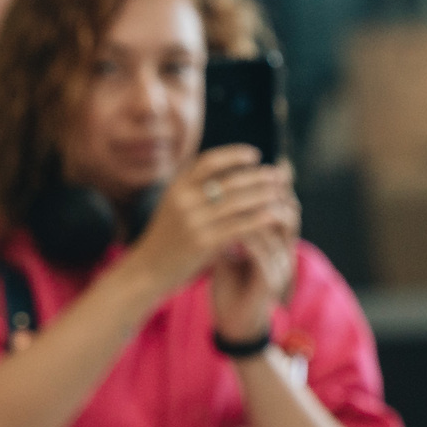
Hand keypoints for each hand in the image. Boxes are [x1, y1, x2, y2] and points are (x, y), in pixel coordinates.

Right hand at [122, 146, 292, 300]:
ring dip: (263, 196)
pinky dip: (259, 219)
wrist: (145, 271)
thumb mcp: (172, 209)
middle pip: (229, 181)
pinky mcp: (202, 243)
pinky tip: (274, 217)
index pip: (209, 162)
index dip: (234, 155)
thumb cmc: (165, 241)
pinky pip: (238, 226)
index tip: (254, 155)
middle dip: (258, 176)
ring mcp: (192, 221)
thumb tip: (221, 176)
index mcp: (176, 187)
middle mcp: (183, 200)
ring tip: (281, 194)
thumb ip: (192, 192)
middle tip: (279, 175)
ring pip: (237, 203)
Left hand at [210, 162, 300, 341]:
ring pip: (275, 227)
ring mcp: (281, 265)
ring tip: (231, 196)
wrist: (234, 324)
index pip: (280, 203)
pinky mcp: (270, 281)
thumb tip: (214, 193)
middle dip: (264, 190)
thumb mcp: (229, 249)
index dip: (266, 185)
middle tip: (240, 174)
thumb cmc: (230, 285)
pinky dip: (245, 237)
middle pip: (286, 209)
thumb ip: (228, 224)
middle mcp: (284, 249)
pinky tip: (227, 227)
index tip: (245, 166)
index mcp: (276, 241)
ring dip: (253, 210)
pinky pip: (262, 251)